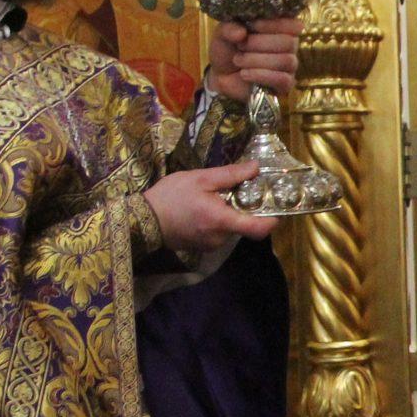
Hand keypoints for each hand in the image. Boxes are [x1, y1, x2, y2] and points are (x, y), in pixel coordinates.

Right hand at [145, 161, 278, 254]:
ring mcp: (211, 246)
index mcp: (223, 221)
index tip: (276, 205)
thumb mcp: (200, 178)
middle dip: (243, 208)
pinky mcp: (201, 248)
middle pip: (244, 225)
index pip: (259, 229)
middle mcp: (221, 238)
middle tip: (234, 189)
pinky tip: (202, 209)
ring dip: (228, 214)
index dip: (272, 219)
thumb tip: (255, 168)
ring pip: (230, 228)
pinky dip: (217, 221)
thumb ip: (230, 175)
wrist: (140, 221)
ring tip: (211, 197)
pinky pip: (218, 233)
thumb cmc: (170, 197)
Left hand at [209, 15, 301, 100]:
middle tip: (240, 46)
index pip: (293, 25)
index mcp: (282, 29)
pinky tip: (244, 74)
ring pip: (286, 61)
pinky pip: (283, 79)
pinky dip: (261, 75)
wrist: (223, 75)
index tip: (253, 25)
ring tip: (238, 60)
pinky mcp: (285, 85)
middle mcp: (290, 46)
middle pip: (289, 43)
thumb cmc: (228, 49)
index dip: (275, 24)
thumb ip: (229, 29)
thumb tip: (241, 33)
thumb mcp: (223, 34)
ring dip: (257, 60)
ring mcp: (289, 67)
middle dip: (260, 43)